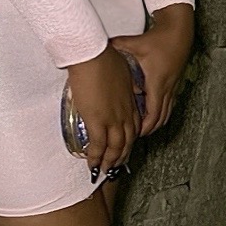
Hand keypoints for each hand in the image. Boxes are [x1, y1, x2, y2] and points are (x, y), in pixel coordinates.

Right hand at [63, 43, 143, 178]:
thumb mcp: (121, 69)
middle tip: (115, 164)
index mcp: (130, 101)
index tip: (124, 146)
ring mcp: (112, 118)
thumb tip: (120, 80)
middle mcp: (124, 113)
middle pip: (127, 140)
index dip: (129, 138)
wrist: (93, 54)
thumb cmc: (102, 56)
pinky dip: (95, 157)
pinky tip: (92, 164)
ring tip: (104, 170)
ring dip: (110, 161)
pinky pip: (98, 145)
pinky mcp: (98, 121)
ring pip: (115, 147)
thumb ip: (123, 80)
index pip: (133, 125)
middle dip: (121, 155)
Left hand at [111, 4, 194, 135]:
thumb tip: (98, 46)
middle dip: (147, 130)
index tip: (132, 134)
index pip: (152, 113)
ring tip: (141, 131)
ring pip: (166, 114)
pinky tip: (151, 114)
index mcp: (156, 82)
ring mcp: (172, 87)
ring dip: (154, 124)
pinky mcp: (175, 84)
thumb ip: (116, 46)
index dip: (143, 127)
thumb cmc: (159, 39)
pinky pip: (169, 105)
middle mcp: (166, 88)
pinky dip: (160, 114)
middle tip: (133, 137)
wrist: (179, 32)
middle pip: (160, 119)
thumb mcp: (135, 44)